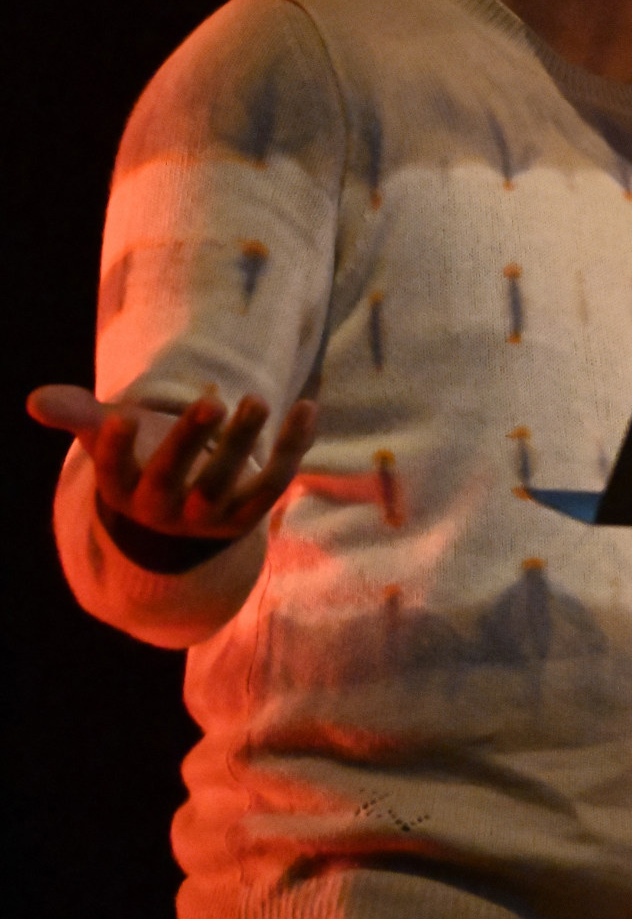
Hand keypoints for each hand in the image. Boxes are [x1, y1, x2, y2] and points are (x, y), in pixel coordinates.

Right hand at [28, 383, 316, 542]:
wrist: (181, 513)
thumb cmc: (142, 457)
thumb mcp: (111, 436)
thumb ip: (81, 416)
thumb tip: (36, 401)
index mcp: (126, 492)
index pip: (115, 476)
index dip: (116, 450)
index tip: (121, 417)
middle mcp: (165, 511)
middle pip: (175, 481)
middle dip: (190, 442)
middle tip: (212, 402)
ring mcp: (210, 517)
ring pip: (227, 486)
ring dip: (244, 444)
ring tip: (257, 400)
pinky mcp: (249, 514)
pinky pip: (274, 484)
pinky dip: (293, 448)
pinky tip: (307, 408)